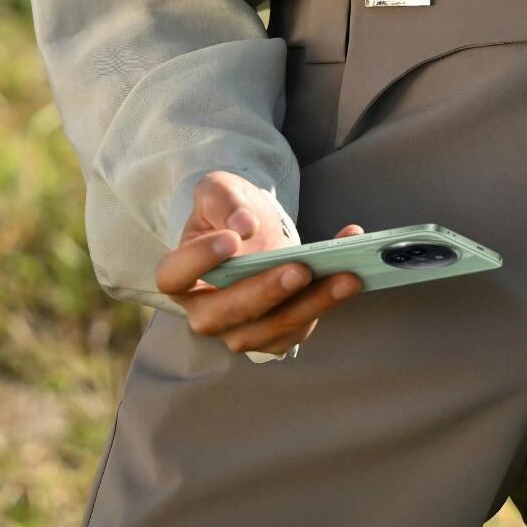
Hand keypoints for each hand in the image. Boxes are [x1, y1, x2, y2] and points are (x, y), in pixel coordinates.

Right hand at [155, 171, 366, 358]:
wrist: (251, 232)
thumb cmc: (227, 212)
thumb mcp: (219, 191)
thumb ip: (224, 202)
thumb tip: (242, 227)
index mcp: (180, 276)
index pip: (174, 277)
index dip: (197, 262)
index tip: (229, 240)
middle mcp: (205, 313)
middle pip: (229, 312)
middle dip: (267, 292)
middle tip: (299, 269)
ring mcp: (239, 331)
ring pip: (273, 327)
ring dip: (313, 303)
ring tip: (346, 275)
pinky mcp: (275, 336)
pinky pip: (302, 324)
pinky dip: (330, 300)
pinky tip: (352, 272)